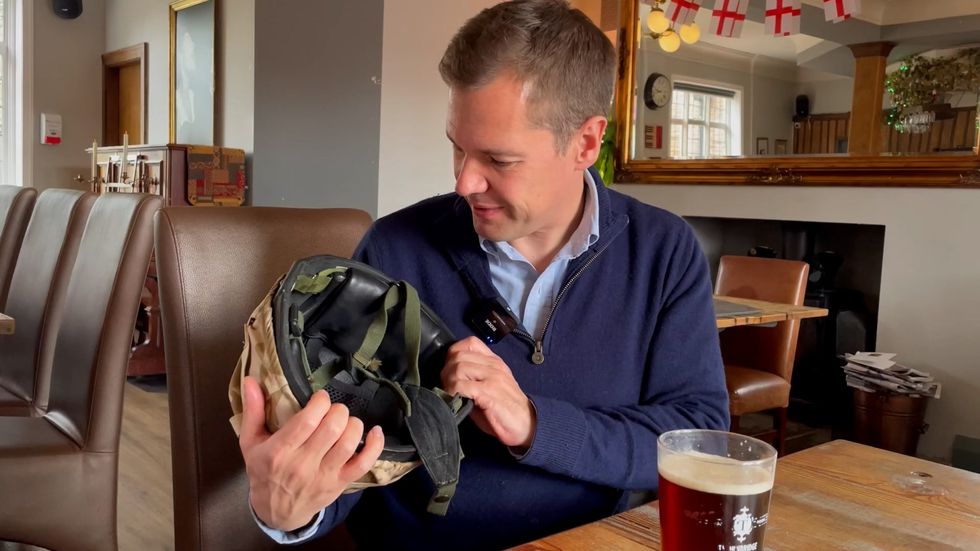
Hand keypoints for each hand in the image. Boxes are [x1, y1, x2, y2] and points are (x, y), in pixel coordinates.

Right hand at [238, 376, 384, 531]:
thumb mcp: (250, 442)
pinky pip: (363, 464)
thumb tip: (250, 380)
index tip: (320, 397)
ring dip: (353, 424)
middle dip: (338, 411)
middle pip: (331, 429)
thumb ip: (252, 411)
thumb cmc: (263, 471)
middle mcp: (302, 465)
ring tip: (347, 420)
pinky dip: (374, 446)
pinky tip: (376, 431)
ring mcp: (323, 476)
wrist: (276, 512)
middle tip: (334, 409)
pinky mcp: (340, 484)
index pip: (307, 421)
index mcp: (279, 452)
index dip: (320, 403)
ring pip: (348, 444)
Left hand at [441, 336, 535, 449]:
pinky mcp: (489, 392)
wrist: (527, 425)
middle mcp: (493, 366)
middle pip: (458, 356)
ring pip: (458, 368)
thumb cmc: (505, 409)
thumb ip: (474, 378)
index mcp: (494, 362)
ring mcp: (492, 378)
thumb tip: (449, 378)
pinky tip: (456, 401)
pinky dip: (453, 392)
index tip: (450, 370)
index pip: (470, 342)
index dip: (454, 353)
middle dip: (446, 371)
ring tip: (452, 394)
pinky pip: (462, 385)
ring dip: (449, 382)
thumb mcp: (490, 387)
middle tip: (447, 387)